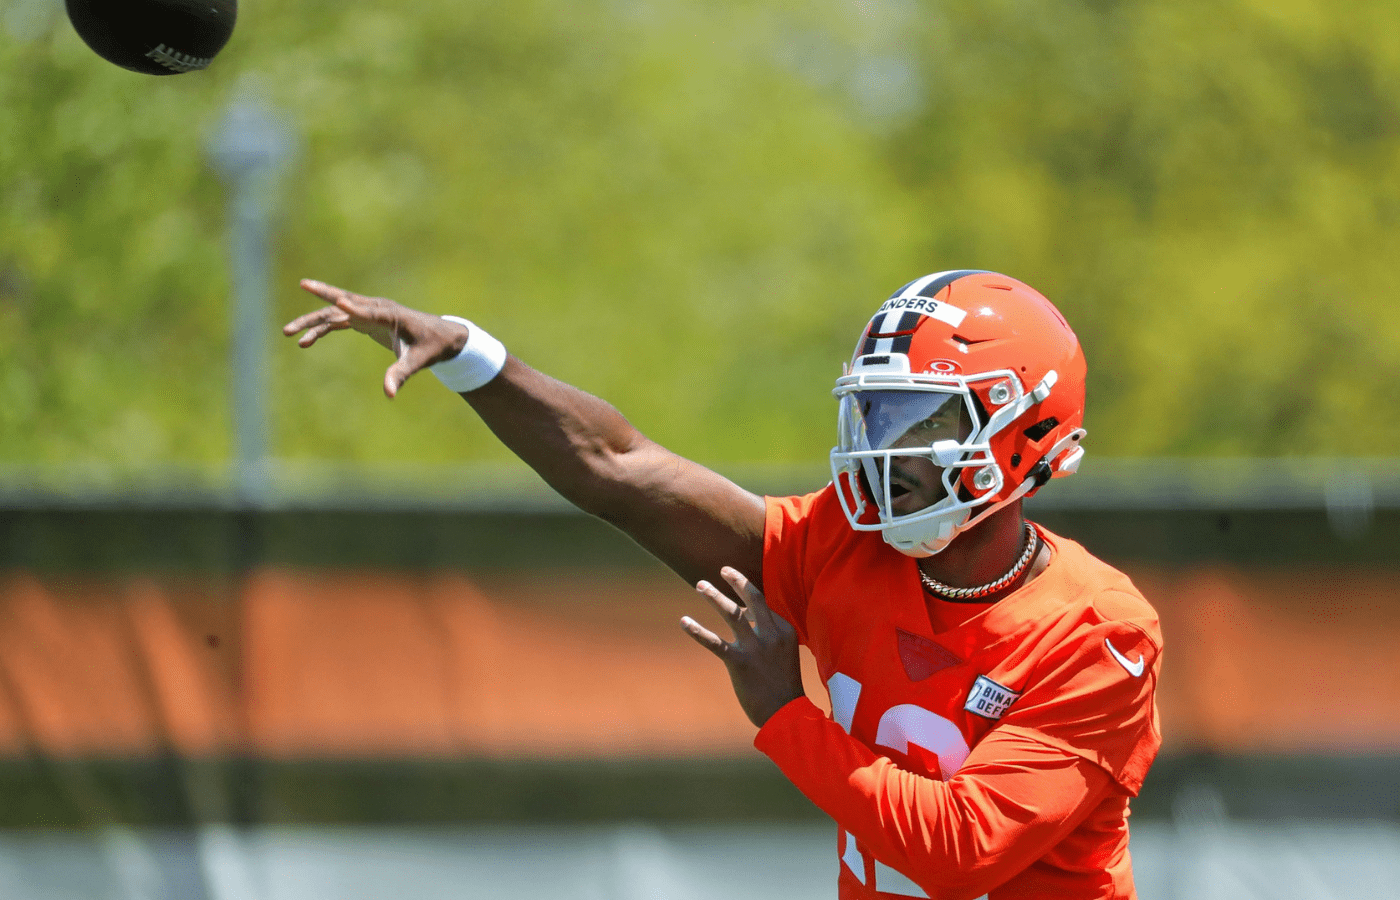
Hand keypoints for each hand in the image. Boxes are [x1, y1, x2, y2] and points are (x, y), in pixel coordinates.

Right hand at [283, 279, 469, 397]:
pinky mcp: (365, 320)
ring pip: (335, 313)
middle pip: (343, 302)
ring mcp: (368, 313)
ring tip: (288, 333)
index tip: (338, 301)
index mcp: (391, 314)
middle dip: (320, 301)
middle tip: (299, 297)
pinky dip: (322, 330)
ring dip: (313, 322)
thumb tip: (389, 394)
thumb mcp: (418, 361)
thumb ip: (401, 374)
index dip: (354, 307)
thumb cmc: (432, 347)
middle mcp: (376, 309)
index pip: (369, 310)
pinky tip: (305, 342)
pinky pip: (338, 322)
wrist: (441, 337)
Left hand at [682, 567, 803, 727]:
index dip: (748, 593)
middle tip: (722, 569)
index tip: (737, 585)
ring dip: (714, 596)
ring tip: (699, 585)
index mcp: (785, 630)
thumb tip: (748, 617)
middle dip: (736, 581)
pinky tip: (684, 621)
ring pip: (733, 614)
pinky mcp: (738, 662)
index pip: (765, 604)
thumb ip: (770, 634)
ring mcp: (755, 648)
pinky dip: (697, 630)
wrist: (785, 714)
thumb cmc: (783, 686)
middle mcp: (771, 635)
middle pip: (753, 599)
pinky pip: (714, 642)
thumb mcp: (784, 654)